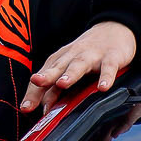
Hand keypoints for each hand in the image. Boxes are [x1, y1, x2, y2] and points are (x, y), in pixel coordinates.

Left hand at [21, 20, 136, 113]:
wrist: (114, 29)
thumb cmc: (88, 54)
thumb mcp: (69, 68)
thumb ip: (56, 89)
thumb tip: (44, 111)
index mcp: (61, 60)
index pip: (44, 76)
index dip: (34, 91)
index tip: (25, 107)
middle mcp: (73, 56)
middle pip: (58, 67)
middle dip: (46, 75)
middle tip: (36, 82)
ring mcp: (92, 56)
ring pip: (79, 64)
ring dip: (70, 73)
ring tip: (62, 84)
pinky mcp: (111, 57)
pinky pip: (108, 67)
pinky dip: (106, 76)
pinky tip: (103, 87)